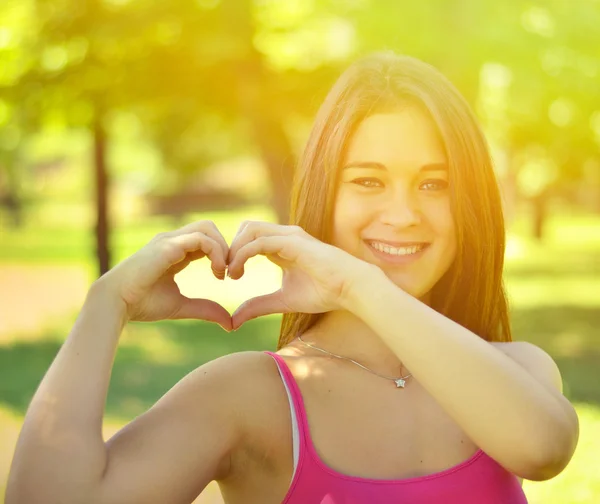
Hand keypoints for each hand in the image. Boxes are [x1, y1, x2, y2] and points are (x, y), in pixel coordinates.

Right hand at [94, 220, 231, 329]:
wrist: (116, 302)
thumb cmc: (142, 304)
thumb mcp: (181, 306)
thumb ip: (205, 310)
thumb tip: (230, 324)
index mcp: (174, 251)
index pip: (205, 240)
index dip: (221, 254)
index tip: (225, 276)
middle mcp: (172, 241)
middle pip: (209, 228)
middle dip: (225, 246)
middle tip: (229, 272)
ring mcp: (169, 240)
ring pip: (207, 228)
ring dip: (222, 247)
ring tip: (222, 272)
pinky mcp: (168, 245)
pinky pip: (201, 238)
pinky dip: (216, 252)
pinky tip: (217, 272)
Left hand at [226, 221, 374, 329]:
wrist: (350, 289)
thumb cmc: (324, 292)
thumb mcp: (283, 301)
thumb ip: (259, 306)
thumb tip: (234, 321)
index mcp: (281, 246)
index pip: (249, 238)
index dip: (234, 254)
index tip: (226, 276)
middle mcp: (284, 236)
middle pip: (246, 228)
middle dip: (230, 247)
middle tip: (224, 273)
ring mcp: (289, 236)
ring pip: (250, 229)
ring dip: (234, 249)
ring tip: (230, 273)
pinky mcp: (293, 241)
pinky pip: (259, 241)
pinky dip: (243, 254)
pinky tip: (238, 273)